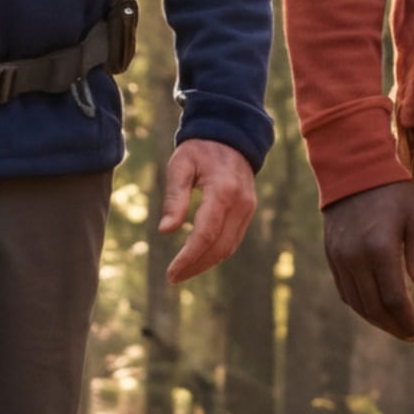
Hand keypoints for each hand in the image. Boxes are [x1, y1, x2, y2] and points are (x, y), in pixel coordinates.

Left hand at [157, 139, 261, 284]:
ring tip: (182, 272)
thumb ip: (174, 198)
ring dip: (206, 263)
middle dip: (196, 266)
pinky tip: (197, 257)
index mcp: (223, 192)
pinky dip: (215, 253)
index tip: (171, 273)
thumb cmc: (200, 150)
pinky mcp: (247, 212)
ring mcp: (247, 209)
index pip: (206, 235)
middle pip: (220, 247)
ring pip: (229, 247)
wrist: (231, 135)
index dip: (188, 258)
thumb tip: (166, 231)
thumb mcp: (180, 166)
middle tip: (172, 277)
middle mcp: (241, 204)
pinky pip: (233, 239)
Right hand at [320, 178, 413, 341]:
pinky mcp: (332, 258)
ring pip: (358, 305)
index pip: (393, 299)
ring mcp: (340, 260)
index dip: (409, 320)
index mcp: (379, 249)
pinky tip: (380, 310)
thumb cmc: (393, 194)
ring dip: (380, 322)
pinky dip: (363, 307)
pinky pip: (346, 293)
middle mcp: (355, 259)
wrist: (354, 171)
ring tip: (401, 326)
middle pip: (375, 308)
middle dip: (397, 327)